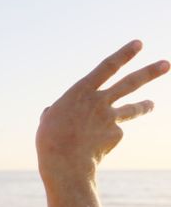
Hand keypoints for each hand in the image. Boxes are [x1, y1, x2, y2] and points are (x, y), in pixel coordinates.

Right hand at [36, 40, 168, 184]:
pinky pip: (110, 135)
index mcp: (81, 91)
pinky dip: (101, 141)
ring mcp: (111, 118)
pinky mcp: (116, 136)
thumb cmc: (51, 140)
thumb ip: (55, 111)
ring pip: (132, 109)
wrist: (66, 162)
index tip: (139, 44)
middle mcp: (100, 101)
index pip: (107, 67)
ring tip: (152, 104)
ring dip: (144, 106)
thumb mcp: (48, 120)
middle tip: (166, 64)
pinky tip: (92, 149)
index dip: (124, 54)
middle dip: (150, 72)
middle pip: (131, 83)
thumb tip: (51, 112)